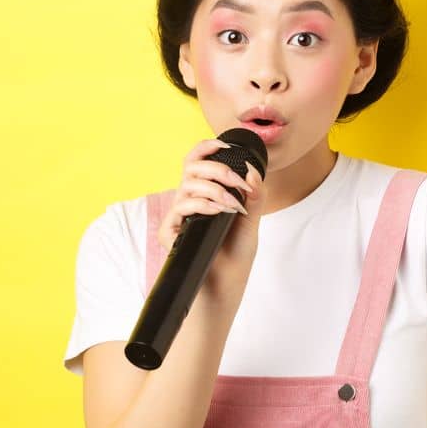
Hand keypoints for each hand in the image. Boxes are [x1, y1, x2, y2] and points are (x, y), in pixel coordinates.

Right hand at [160, 137, 264, 298]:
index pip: (198, 161)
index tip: (225, 144)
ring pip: (188, 185)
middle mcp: (189, 200)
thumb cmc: (235, 252)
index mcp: (205, 193)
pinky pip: (181, 207)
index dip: (207, 147)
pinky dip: (202, 205)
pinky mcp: (171, 231)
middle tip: (239, 184)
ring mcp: (179, 215)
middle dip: (218, 169)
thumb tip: (253, 170)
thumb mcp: (251, 220)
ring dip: (215, 189)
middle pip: (191, 167)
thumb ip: (255, 195)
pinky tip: (218, 212)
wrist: (226, 283)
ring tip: (233, 205)